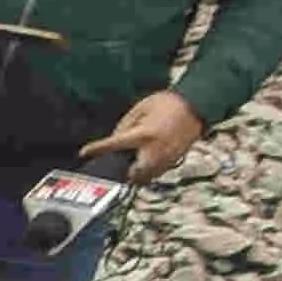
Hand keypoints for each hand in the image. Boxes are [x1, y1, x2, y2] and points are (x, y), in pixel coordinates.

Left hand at [93, 88, 207, 184]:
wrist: (197, 104)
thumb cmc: (168, 103)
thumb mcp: (141, 108)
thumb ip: (125, 125)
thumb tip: (114, 139)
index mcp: (144, 135)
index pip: (114, 145)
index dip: (97, 149)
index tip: (84, 152)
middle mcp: (155, 150)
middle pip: (134, 174)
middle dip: (124, 174)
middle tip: (116, 166)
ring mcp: (168, 157)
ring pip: (147, 177)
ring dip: (137, 174)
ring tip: (131, 163)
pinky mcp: (176, 159)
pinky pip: (158, 172)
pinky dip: (149, 171)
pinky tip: (145, 161)